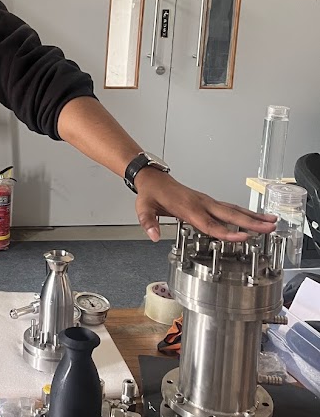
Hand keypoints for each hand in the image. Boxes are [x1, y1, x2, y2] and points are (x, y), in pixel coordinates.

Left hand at [133, 168, 277, 242]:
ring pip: (233, 209)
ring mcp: (206, 201)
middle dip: (251, 222)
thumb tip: (152, 236)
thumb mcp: (144, 208)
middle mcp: (201, 203)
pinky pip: (229, 208)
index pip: (211, 224)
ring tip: (272, 222)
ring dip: (253, 216)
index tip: (245, 237)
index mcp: (188, 208)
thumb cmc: (150, 194)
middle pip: (230, 215)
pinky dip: (244, 213)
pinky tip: (255, 218)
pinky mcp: (208, 201)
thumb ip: (148, 222)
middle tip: (270, 227)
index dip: (228, 233)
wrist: (153, 179)